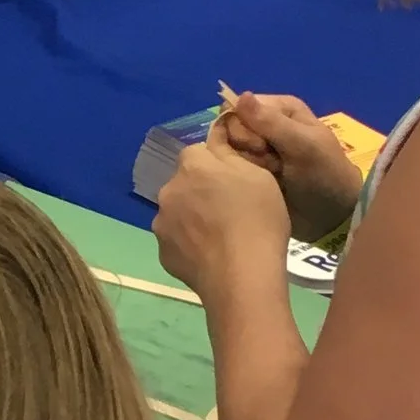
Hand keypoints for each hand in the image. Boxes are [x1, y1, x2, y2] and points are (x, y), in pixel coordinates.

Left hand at [155, 135, 293, 292]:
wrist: (242, 277)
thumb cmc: (257, 220)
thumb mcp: (258, 176)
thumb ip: (230, 154)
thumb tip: (215, 142)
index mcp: (192, 167)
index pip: (197, 152)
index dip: (215, 164)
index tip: (233, 181)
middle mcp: (168, 191)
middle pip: (184, 183)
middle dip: (200, 190)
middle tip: (228, 210)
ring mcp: (161, 224)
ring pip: (177, 212)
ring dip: (191, 217)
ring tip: (219, 237)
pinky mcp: (163, 254)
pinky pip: (176, 241)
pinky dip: (189, 245)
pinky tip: (210, 256)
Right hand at [213, 92, 365, 241]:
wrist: (332, 215)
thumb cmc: (324, 175)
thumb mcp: (302, 146)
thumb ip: (271, 122)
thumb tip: (241, 96)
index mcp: (280, 107)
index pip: (239, 107)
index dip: (244, 127)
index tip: (262, 146)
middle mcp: (266, 123)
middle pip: (231, 129)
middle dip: (248, 149)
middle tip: (272, 164)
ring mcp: (258, 148)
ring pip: (230, 150)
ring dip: (248, 165)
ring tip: (271, 176)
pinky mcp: (253, 170)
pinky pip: (233, 168)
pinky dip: (244, 177)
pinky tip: (262, 185)